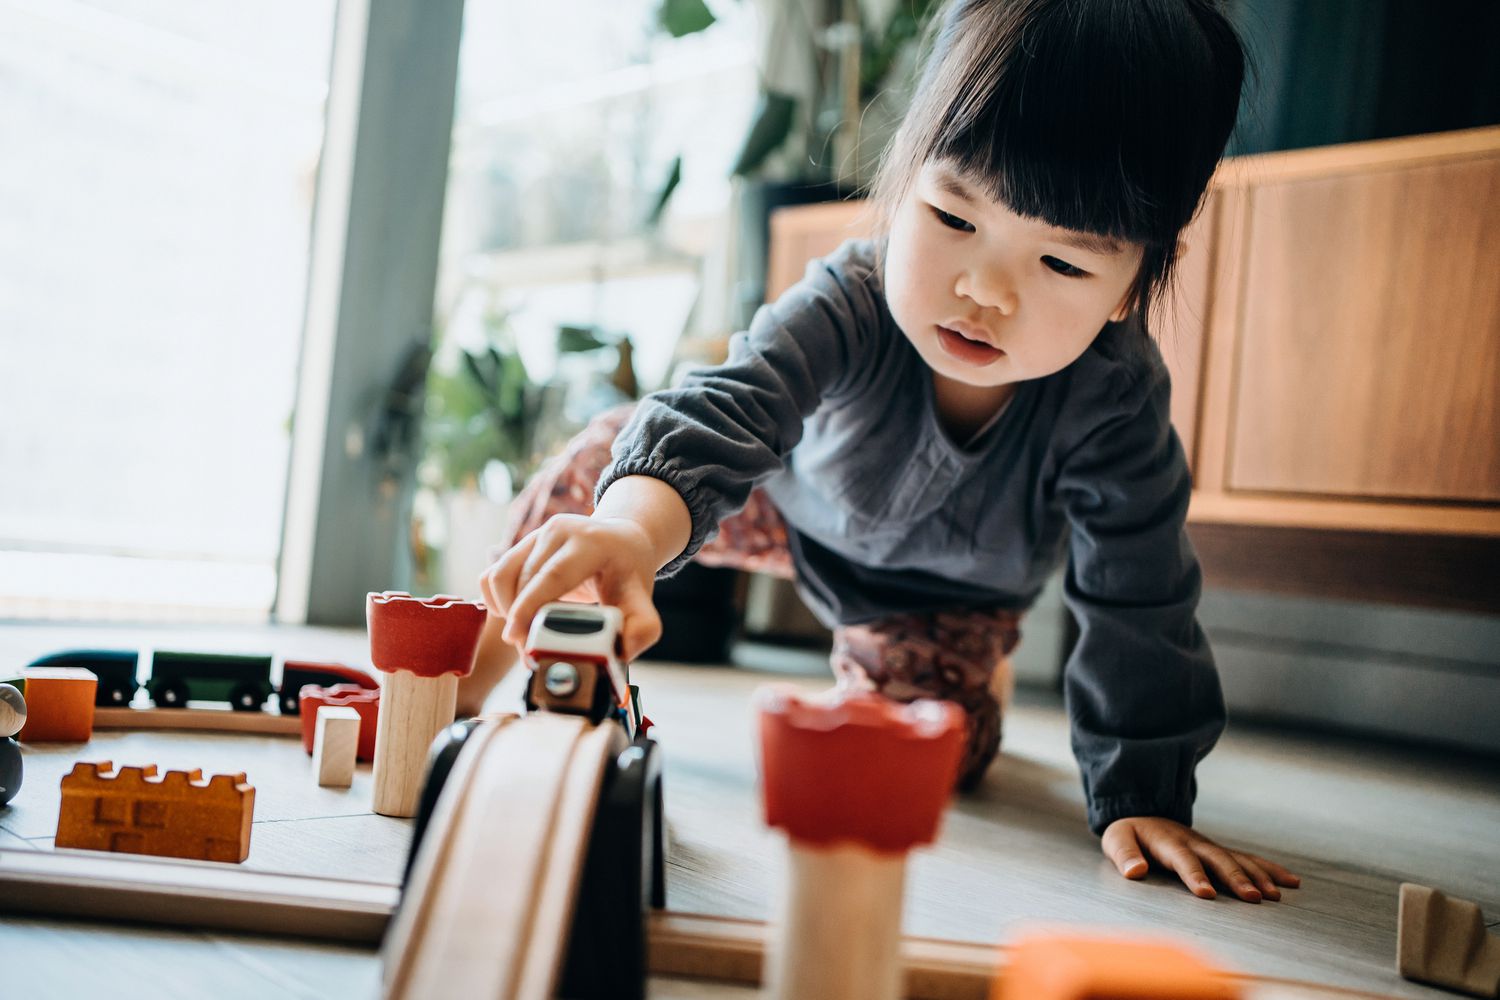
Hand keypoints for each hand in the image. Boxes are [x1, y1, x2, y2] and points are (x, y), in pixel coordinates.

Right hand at [480, 514, 662, 661]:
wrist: (620, 540)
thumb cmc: (628, 573)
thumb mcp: (643, 599)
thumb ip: (642, 628)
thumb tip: (622, 653)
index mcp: (591, 542)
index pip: (552, 575)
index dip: (530, 607)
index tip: (517, 637)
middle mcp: (559, 531)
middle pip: (522, 580)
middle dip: (519, 621)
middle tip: (531, 653)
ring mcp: (536, 534)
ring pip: (500, 577)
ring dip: (505, 612)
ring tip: (527, 634)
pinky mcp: (520, 544)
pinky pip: (492, 576)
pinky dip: (496, 601)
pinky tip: (519, 616)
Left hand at [1101, 816, 1300, 902]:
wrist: (1144, 812)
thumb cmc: (1130, 834)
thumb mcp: (1117, 840)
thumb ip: (1124, 855)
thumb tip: (1135, 872)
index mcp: (1168, 842)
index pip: (1183, 860)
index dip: (1195, 876)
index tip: (1207, 895)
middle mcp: (1194, 842)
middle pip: (1218, 860)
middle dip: (1236, 878)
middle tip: (1253, 899)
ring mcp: (1210, 846)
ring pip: (1238, 859)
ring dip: (1257, 876)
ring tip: (1275, 895)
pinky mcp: (1220, 851)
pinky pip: (1248, 859)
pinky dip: (1270, 869)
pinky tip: (1291, 882)